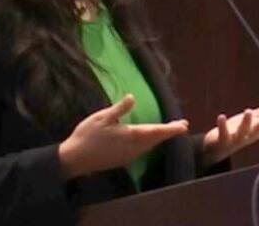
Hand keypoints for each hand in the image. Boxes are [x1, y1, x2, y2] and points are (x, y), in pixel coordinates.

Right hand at [58, 94, 188, 179]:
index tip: (183, 126)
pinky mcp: (122, 160)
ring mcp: (127, 156)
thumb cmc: (87, 136)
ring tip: (168, 131)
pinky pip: (141, 151)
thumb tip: (132, 97)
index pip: (155, 131)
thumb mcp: (102, 118)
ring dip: (159, 138)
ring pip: (149, 146)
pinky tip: (147, 141)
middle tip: (182, 126)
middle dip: (168, 133)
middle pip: (155, 140)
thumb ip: (119, 109)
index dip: (171, 129)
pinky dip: (149, 143)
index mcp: (130, 135)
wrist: (75, 159)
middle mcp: (133, 148)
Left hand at [201, 96, 258, 166]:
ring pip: (243, 131)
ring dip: (246, 122)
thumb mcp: (256, 125)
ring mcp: (236, 138)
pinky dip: (222, 125)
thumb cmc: (240, 134)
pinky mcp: (222, 139)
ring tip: (249, 111)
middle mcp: (249, 135)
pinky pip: (223, 132)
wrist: (219, 149)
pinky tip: (222, 117)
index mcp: (257, 130)